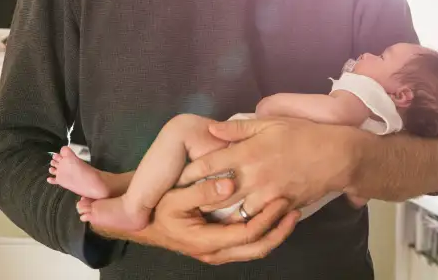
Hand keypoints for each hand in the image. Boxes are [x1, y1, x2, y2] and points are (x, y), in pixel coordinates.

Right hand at [89, 177, 299, 264]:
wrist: (144, 225)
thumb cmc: (159, 210)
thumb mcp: (176, 198)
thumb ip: (203, 191)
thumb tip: (229, 185)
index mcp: (207, 242)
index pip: (247, 235)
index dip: (267, 219)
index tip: (282, 201)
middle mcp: (216, 252)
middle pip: (257, 248)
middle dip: (279, 230)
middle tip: (294, 209)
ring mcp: (218, 251)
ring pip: (255, 249)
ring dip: (274, 232)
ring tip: (290, 213)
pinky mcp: (219, 246)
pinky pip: (247, 244)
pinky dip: (263, 232)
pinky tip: (271, 216)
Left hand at [178, 117, 357, 217]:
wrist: (336, 156)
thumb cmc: (302, 134)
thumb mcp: (270, 123)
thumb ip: (238, 128)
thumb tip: (211, 129)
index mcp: (249, 152)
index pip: (209, 164)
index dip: (190, 172)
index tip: (176, 177)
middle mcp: (254, 176)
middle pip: (216, 192)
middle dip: (198, 198)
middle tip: (181, 201)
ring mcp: (267, 195)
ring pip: (233, 212)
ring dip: (218, 214)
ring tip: (202, 215)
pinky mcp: (279, 207)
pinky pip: (256, 219)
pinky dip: (242, 221)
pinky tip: (231, 222)